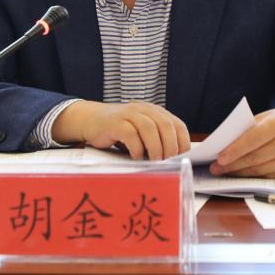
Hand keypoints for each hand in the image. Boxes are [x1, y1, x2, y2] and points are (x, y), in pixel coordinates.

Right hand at [52, 100, 190, 159]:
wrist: (91, 119)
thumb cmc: (120, 131)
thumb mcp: (141, 133)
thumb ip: (156, 141)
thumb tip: (174, 163)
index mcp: (155, 112)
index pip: (177, 125)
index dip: (183, 142)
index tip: (183, 160)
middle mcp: (144, 110)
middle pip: (165, 125)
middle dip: (171, 147)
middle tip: (170, 164)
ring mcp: (129, 114)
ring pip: (150, 127)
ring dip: (156, 148)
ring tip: (156, 162)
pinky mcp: (115, 122)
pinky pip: (130, 134)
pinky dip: (137, 148)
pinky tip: (136, 157)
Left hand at [209, 104, 274, 177]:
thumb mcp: (268, 117)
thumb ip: (249, 129)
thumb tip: (226, 144)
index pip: (252, 139)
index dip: (235, 150)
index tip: (219, 158)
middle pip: (253, 158)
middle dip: (231, 165)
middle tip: (215, 168)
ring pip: (258, 170)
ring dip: (238, 173)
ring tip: (223, 172)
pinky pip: (266, 176)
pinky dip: (251, 176)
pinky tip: (240, 174)